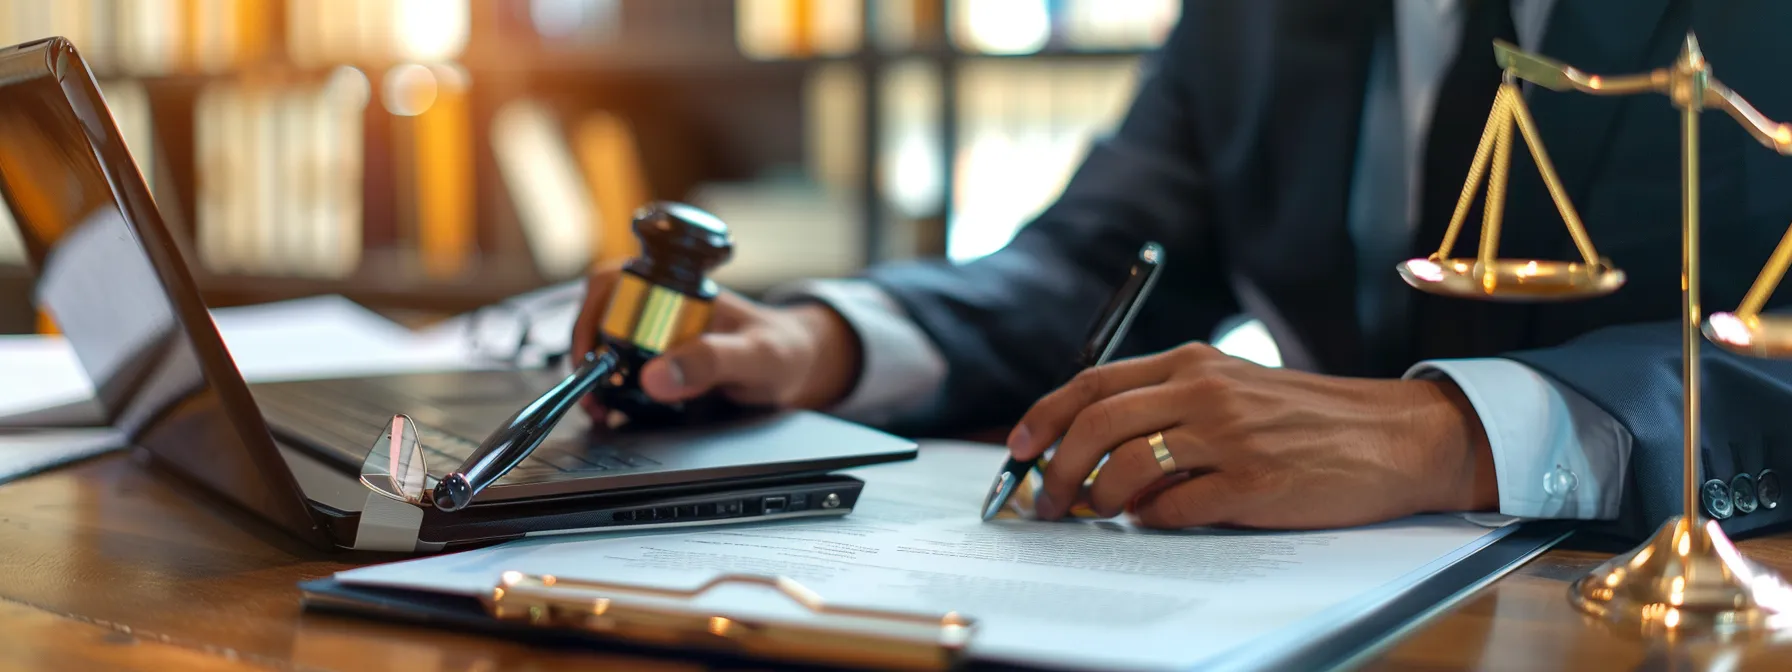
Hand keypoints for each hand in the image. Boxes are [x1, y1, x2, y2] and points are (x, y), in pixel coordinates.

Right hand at [571, 264, 861, 416]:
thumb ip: (712, 362)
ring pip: (603, 342)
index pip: (617, 281)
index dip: (596, 316)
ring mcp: (659, 335)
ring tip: (599, 408)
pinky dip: (608, 391)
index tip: (594, 358)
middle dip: (585, 350)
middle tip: (591, 392)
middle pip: (599, 313)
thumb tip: (656, 377)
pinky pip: (620, 369)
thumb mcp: (757, 357)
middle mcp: (663, 307)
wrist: (800, 367)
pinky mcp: (660, 362)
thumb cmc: (785, 350)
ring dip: (593, 374)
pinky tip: (612, 413)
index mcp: (683, 290)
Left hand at [1006, 343, 1497, 528]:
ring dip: (1100, 500)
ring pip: (1126, 469)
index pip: (1093, 382)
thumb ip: (1169, 406)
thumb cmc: (1308, 418)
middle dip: (1056, 469)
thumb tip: (1094, 449)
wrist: (1395, 436)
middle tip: (1047, 502)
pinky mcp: (1253, 483)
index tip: (1017, 447)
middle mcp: (1204, 391)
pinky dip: (1152, 520)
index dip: (1044, 416)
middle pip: (1095, 426)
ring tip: (1102, 514)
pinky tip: (1159, 519)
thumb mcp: (1233, 389)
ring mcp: (1229, 437)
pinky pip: (1174, 508)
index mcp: (1193, 363)